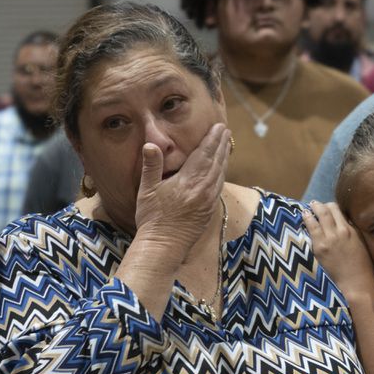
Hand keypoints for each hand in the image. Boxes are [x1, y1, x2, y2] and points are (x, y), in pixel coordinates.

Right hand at [133, 122, 229, 255]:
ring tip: (226, 146)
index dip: (212, 139)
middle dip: (222, 145)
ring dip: (224, 158)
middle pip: (217, 161)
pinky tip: (220, 170)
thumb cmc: (152, 218)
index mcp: (189, 181)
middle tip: (225, 131)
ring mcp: (209, 201)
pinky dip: (221, 174)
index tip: (219, 127)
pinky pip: (219, 187)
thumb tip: (150, 144)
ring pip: (220, 174)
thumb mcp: (147, 190)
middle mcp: (203, 189)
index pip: (204, 154)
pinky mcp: (209, 211)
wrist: (163, 246)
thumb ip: (151, 166)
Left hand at [304, 201, 373, 310]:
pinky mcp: (319, 249)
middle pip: (325, 211)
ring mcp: (327, 240)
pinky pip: (310, 232)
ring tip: (305, 210)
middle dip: (318, 205)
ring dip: (309, 212)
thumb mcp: (360, 242)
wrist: (356, 282)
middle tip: (314, 204)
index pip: (337, 209)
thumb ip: (351, 230)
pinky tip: (303, 222)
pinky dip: (306, 224)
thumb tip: (342, 221)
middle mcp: (338, 232)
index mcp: (350, 229)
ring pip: (315, 219)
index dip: (330, 206)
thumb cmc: (362, 265)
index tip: (327, 207)